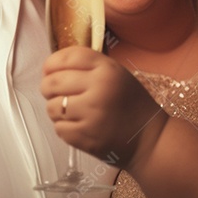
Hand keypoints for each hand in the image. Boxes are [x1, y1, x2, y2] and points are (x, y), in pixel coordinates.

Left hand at [40, 47, 164, 167]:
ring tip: (70, 111)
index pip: (68, 57)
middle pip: (53, 81)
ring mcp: (90, 114)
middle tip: (53, 92)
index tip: (48, 69)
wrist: (150, 140)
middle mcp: (98, 88)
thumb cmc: (132, 104)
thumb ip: (89, 67)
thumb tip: (51, 68)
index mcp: (107, 69)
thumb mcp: (117, 75)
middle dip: (48, 87)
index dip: (52, 62)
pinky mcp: (85, 137)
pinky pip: (58, 128)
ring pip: (52, 107)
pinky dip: (64, 127)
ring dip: (56, 109)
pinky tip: (78, 125)